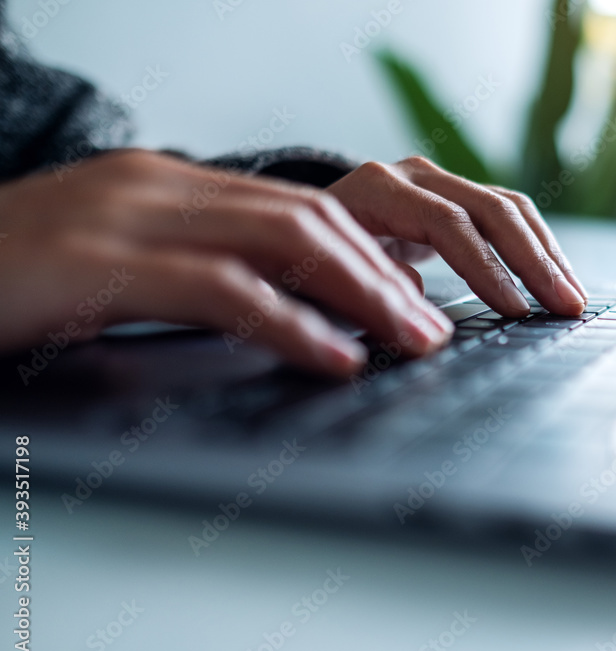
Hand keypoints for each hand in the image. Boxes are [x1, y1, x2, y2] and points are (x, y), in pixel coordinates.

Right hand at [0, 150, 452, 375]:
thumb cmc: (15, 278)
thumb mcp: (120, 263)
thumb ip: (198, 269)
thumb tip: (284, 308)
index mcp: (170, 186)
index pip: (296, 207)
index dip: (365, 254)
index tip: (411, 297)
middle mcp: (159, 188)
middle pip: (305, 217)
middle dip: (379, 275)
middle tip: (429, 327)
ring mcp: (128, 218)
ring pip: (280, 241)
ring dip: (358, 294)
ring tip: (408, 340)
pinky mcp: (97, 266)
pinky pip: (220, 289)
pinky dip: (290, 323)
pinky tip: (333, 355)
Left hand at [327, 156, 587, 317]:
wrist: (296, 229)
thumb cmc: (302, 262)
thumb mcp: (320, 280)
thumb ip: (369, 290)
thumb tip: (422, 308)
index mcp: (376, 189)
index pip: (448, 224)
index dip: (486, 268)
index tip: (514, 310)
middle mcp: (412, 175)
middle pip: (490, 209)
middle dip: (534, 262)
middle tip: (565, 306)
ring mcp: (437, 182)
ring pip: (508, 208)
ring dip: (546, 255)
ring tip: (573, 298)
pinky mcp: (454, 197)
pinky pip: (507, 215)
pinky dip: (536, 248)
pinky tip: (557, 279)